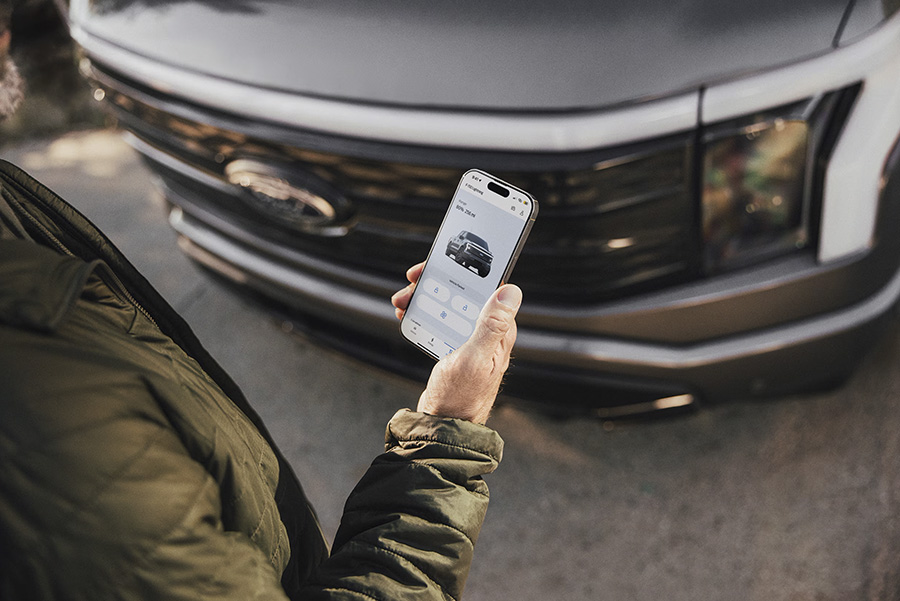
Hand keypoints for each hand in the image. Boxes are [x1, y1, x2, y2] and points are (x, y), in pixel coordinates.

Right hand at [391, 263, 521, 423]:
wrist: (444, 425)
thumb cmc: (461, 398)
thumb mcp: (474, 358)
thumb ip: (491, 325)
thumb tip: (511, 290)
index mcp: (499, 331)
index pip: (485, 287)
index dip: (461, 271)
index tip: (437, 266)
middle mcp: (488, 333)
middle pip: (463, 293)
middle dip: (436, 283)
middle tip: (411, 284)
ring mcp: (471, 340)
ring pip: (448, 305)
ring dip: (425, 298)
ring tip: (403, 302)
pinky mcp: (456, 347)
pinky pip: (440, 321)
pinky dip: (423, 314)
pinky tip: (409, 315)